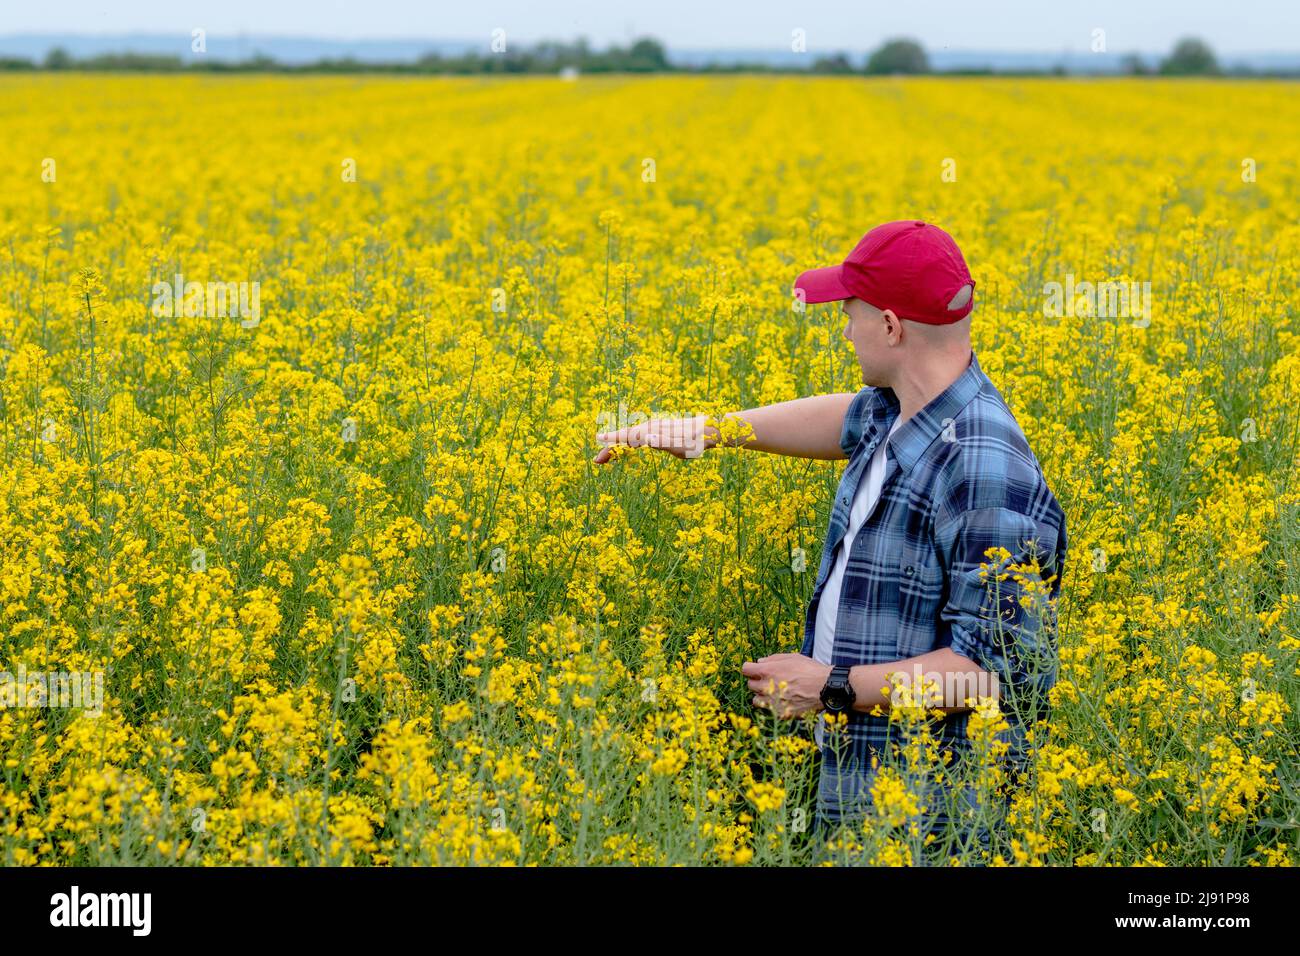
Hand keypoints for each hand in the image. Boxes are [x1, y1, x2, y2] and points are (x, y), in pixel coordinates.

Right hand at [592, 414, 714, 463]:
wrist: (708, 431)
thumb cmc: (694, 443)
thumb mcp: (679, 446)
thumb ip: (662, 442)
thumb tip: (647, 438)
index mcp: (651, 432)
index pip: (627, 437)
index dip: (612, 442)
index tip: (598, 447)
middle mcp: (650, 428)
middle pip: (625, 436)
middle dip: (610, 447)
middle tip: (597, 461)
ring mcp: (653, 428)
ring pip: (630, 436)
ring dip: (618, 445)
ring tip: (606, 456)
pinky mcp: (658, 431)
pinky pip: (638, 437)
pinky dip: (628, 442)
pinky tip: (627, 447)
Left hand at [741, 653, 831, 718]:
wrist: (825, 688)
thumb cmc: (810, 670)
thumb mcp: (792, 657)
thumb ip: (773, 659)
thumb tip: (759, 662)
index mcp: (767, 671)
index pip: (745, 669)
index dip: (750, 669)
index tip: (755, 670)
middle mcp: (766, 686)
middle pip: (749, 685)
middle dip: (757, 682)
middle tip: (770, 681)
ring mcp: (772, 702)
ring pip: (755, 700)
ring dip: (761, 696)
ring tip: (774, 693)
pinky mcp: (779, 713)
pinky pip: (768, 710)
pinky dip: (772, 706)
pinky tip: (783, 701)